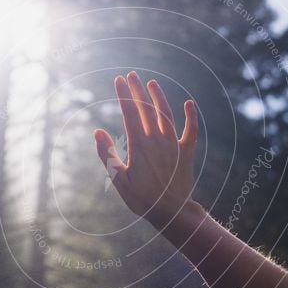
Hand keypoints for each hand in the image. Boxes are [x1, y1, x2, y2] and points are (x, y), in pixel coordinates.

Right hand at [94, 71, 198, 224]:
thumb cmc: (141, 199)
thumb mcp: (118, 180)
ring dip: (159, 97)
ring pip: (166, 115)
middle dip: (137, 90)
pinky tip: (189, 103)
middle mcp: (157, 141)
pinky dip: (191, 116)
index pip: (129, 114)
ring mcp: (173, 145)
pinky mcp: (186, 152)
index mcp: (139, 146)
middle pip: (146, 109)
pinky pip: (191, 130)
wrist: (171, 212)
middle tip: (131, 75)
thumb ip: (107, 155)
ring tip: (152, 82)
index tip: (118, 80)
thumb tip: (97, 132)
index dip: (123, 95)